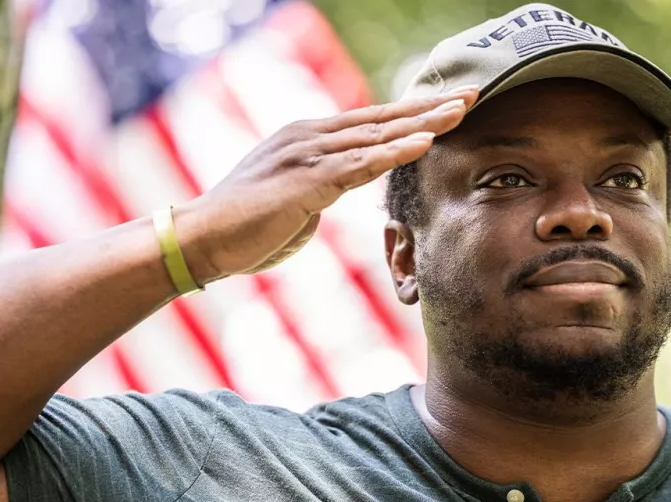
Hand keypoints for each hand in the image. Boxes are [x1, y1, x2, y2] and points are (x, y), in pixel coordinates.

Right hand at [175, 86, 478, 281]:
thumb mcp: (294, 199)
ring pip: (375, 135)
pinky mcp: (304, 180)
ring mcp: (306, 154)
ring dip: (421, 123)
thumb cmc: (245, 226)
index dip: (410, 112)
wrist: (201, 239)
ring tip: (459, 111)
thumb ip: (321, 186)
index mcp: (308, 138)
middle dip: (427, 107)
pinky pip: (358, 165)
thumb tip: (337, 189)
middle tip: (469, 94)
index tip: (447, 105)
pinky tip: (423, 143)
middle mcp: (309, 136)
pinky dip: (392, 152)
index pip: (370, 121)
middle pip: (380, 118)